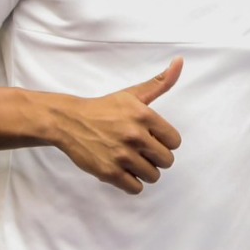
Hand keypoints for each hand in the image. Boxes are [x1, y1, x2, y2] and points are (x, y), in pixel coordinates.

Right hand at [50, 58, 183, 194]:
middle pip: (167, 161)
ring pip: (153, 176)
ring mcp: (122, 156)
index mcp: (145, 116)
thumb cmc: (105, 108)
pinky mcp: (109, 173)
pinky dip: (133, 183)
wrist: (69, 122)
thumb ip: (160, 82)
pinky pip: (136, 188)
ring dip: (146, 171)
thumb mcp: (134, 94)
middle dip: (157, 158)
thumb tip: (180, 61)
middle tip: (144, 151)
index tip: (154, 138)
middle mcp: (135, 136)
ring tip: (134, 161)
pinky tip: (125, 172)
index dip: (166, 142)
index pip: (175, 141)